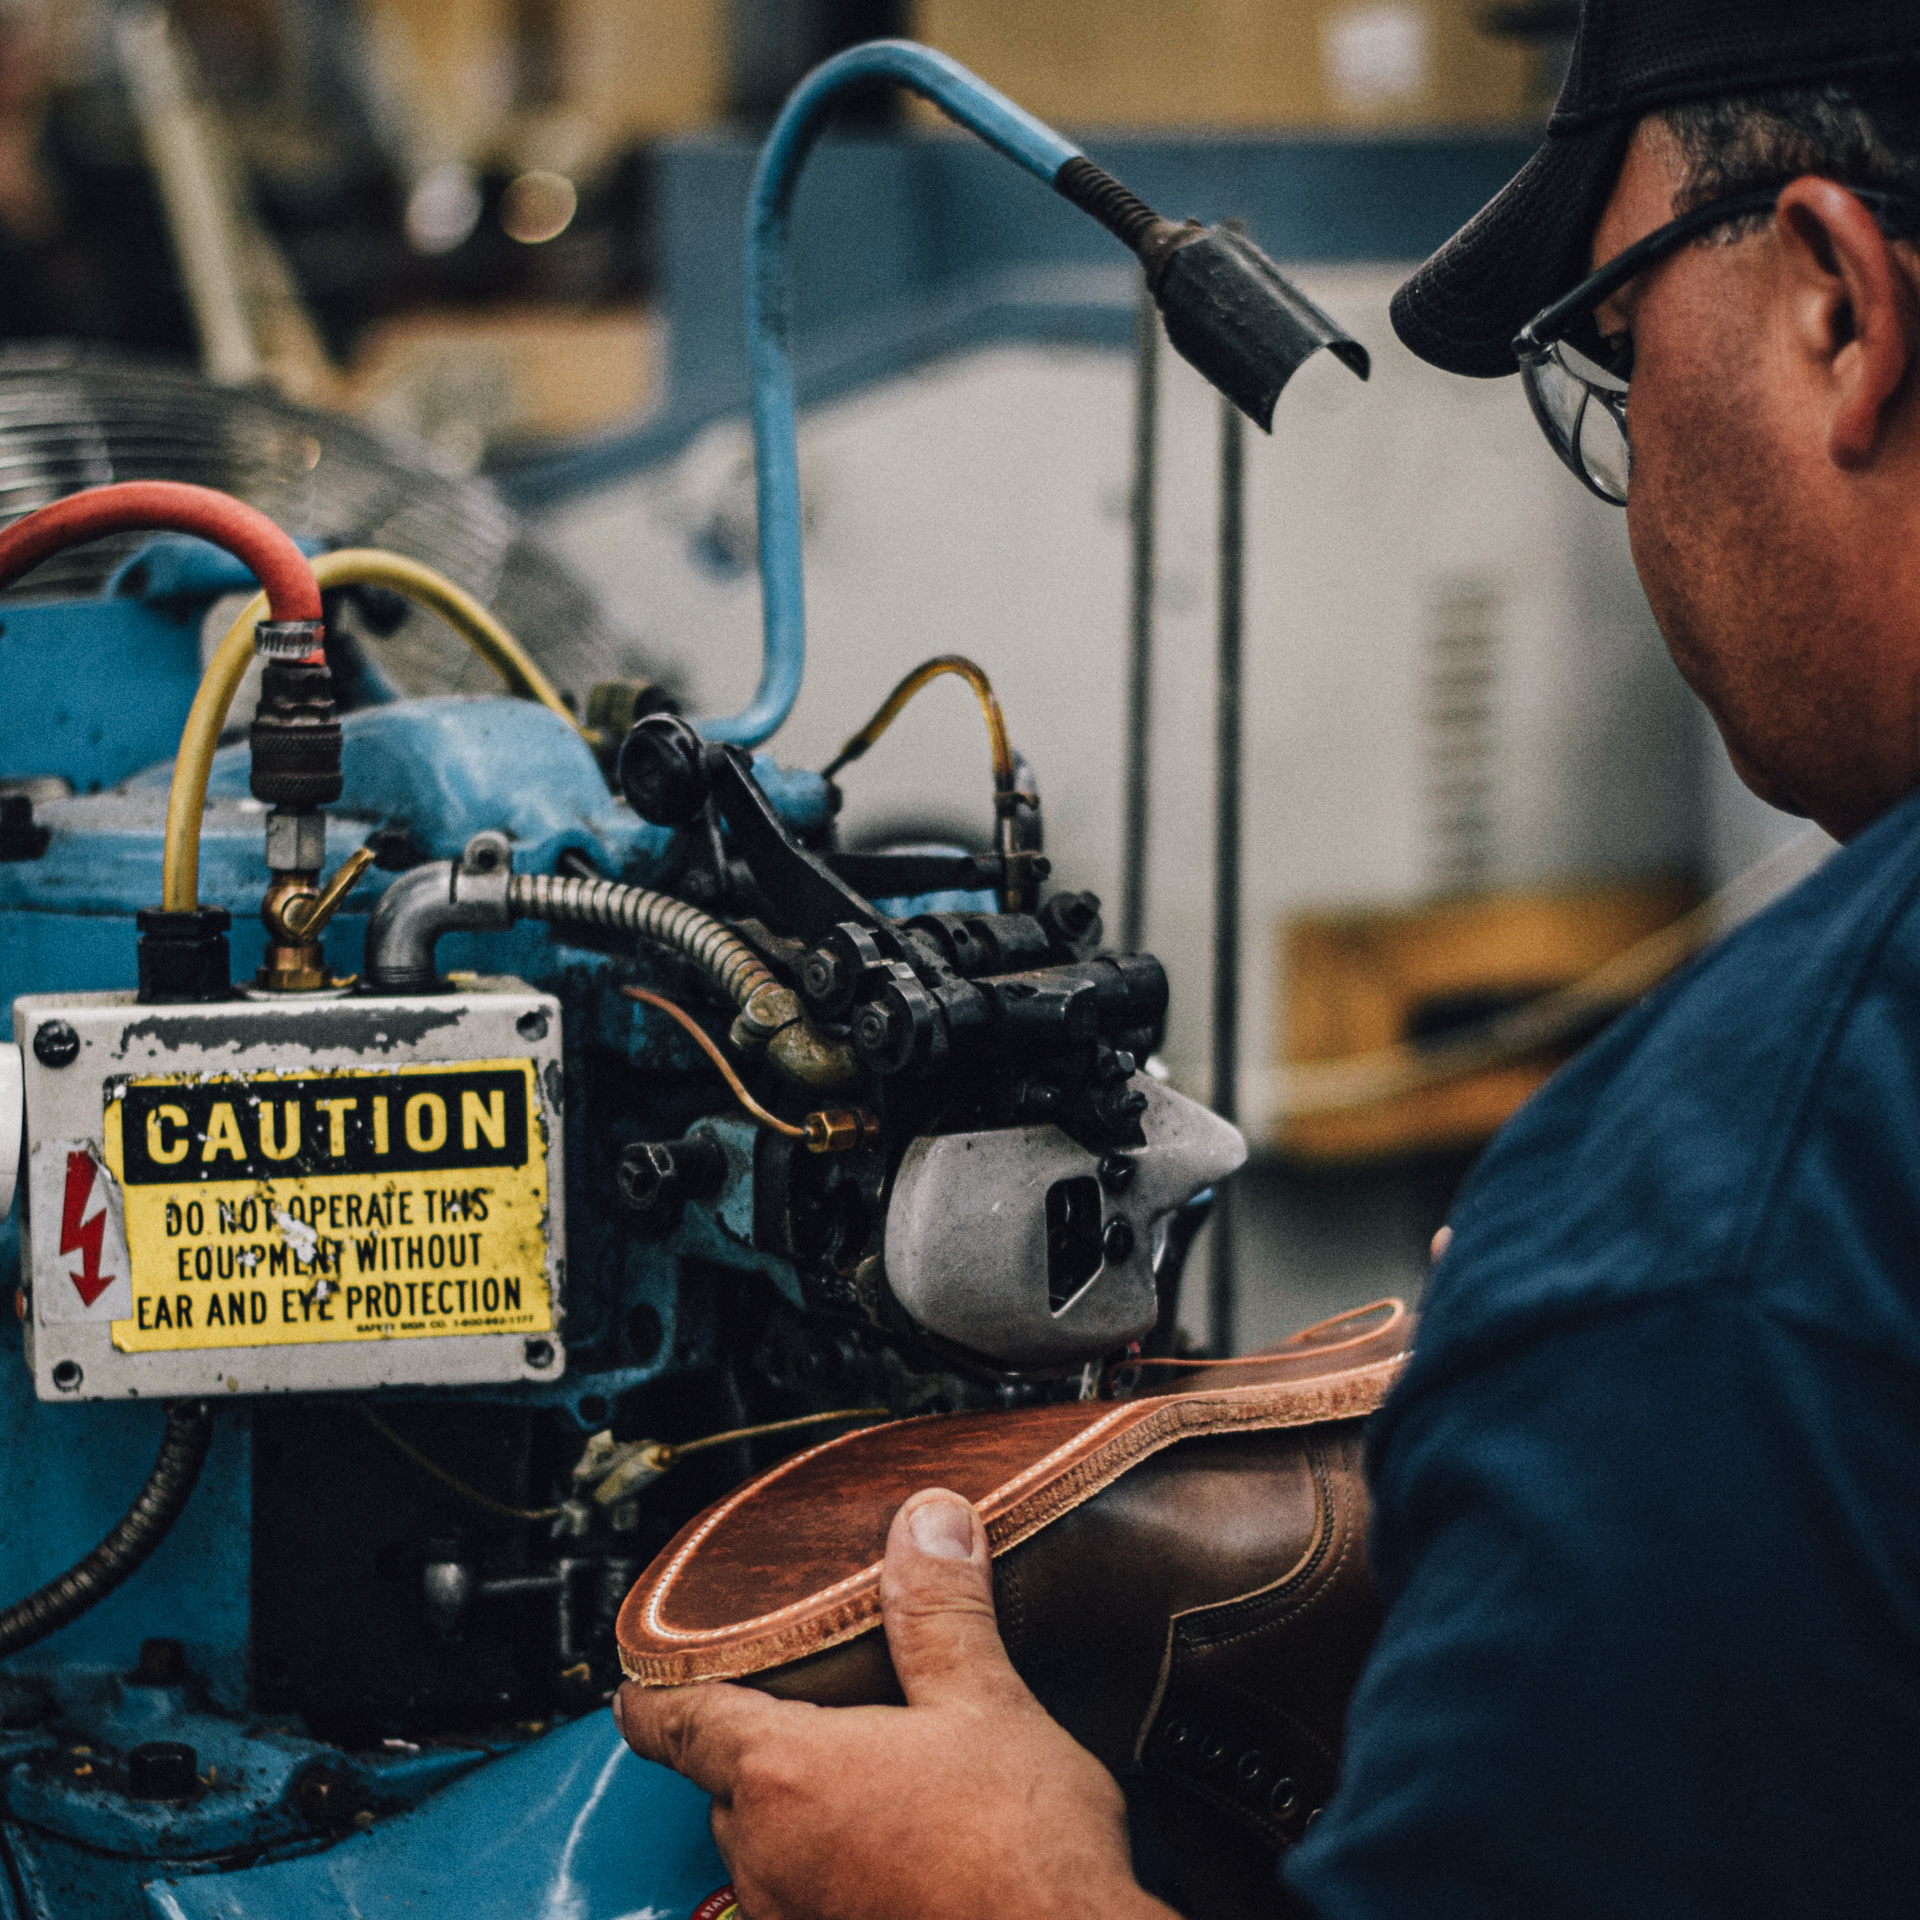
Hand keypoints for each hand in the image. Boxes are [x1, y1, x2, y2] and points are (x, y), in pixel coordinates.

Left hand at [614, 1486, 1174, 1919]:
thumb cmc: (1023, 1853)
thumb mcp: (987, 1704)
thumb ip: (941, 1611)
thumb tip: (927, 1521)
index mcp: (785, 1776)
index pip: (682, 1724)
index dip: (653, 1699)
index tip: (630, 1687)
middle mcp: (770, 1859)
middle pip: (729, 1787)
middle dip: (762, 1750)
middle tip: (806, 1713)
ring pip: (768, 1853)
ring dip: (800, 1816)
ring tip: (863, 1782)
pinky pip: (806, 1903)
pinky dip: (832, 1870)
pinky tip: (895, 1855)